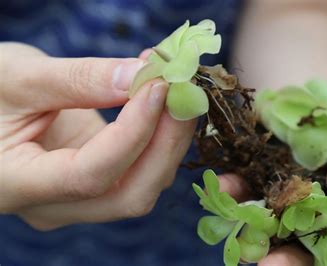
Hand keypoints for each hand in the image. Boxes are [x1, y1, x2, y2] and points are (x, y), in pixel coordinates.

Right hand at [0, 43, 195, 229]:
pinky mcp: (100, 183)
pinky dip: (161, 138)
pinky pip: (143, 171)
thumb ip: (80, 79)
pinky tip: (165, 103)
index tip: (157, 87)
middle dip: (165, 142)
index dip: (132, 133)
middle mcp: (54, 207)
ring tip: (176, 89)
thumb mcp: (19, 77)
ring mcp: (80, 200)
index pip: (89, 177)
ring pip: (144, 186)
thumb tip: (142, 76)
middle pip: (130, 195)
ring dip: (170, 138)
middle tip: (182, 90)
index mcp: (16, 186)